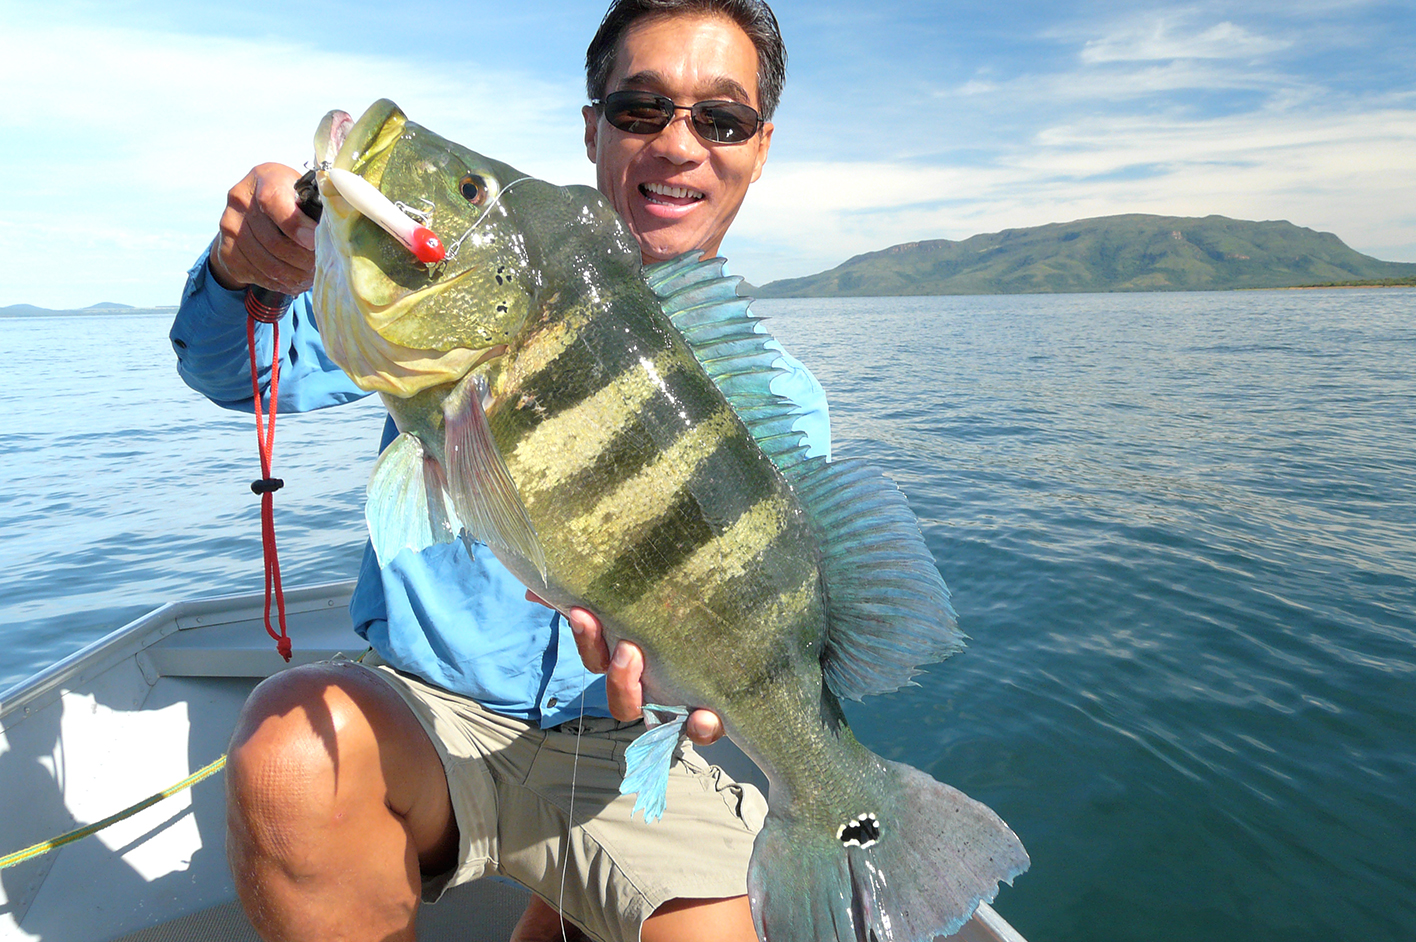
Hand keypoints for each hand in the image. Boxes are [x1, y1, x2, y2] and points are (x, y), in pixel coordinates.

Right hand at [208, 163, 317, 294]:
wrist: (252, 209)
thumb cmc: (289, 198)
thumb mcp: (302, 191)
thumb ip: (315, 205)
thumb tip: (334, 230)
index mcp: (265, 177)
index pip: (274, 202)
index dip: (297, 226)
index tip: (315, 242)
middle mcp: (240, 199)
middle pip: (274, 242)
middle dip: (303, 260)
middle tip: (319, 267)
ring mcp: (229, 224)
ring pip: (266, 264)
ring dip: (293, 276)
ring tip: (309, 276)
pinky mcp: (225, 248)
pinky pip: (255, 274)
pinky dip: (279, 283)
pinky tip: (293, 281)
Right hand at [525, 591, 724, 744]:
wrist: (735, 639)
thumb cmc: (681, 616)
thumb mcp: (641, 603)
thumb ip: (595, 592)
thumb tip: (535, 589)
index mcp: (630, 661)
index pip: (598, 659)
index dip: (587, 641)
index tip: (582, 613)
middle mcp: (651, 687)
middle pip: (621, 699)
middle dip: (618, 677)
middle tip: (628, 649)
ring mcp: (680, 703)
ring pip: (653, 715)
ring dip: (653, 700)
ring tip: (665, 679)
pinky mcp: (711, 714)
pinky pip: (703, 730)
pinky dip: (702, 727)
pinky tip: (705, 715)